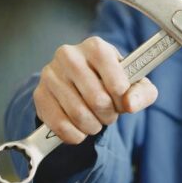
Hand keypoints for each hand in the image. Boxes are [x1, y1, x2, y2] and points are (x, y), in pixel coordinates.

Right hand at [32, 36, 157, 143]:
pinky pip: (59, 124)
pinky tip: (80, 130)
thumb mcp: (134, 83)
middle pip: (98, 100)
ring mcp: (51, 74)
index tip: (122, 101)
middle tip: (109, 114)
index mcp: (96, 47)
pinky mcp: (39, 94)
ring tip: (96, 121)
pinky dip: (75, 135)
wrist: (81, 82)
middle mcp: (69, 55)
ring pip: (78, 114)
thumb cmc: (111, 80)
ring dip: (93, 126)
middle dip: (108, 115)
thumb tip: (130, 104)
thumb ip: (142, 93)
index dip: (123, 100)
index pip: (117, 83)